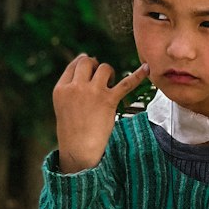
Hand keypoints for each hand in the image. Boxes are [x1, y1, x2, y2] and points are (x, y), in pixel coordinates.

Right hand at [54, 55, 149, 173]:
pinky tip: (147, 69)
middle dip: (95, 65)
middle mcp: (76, 87)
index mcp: (61, 88)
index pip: (75, 64)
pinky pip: (126, 83)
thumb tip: (86, 59)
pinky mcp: (109, 100)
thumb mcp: (62, 104)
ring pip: (105, 67)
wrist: (79, 150)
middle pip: (88, 62)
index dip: (84, 64)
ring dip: (109, 73)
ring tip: (109, 84)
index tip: (90, 69)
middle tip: (99, 78)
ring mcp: (92, 93)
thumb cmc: (72, 129)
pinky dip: (138, 75)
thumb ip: (71, 85)